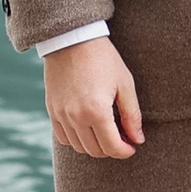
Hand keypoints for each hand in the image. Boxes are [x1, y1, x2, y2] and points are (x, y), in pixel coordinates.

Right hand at [46, 40, 143, 159]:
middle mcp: (76, 117)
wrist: (73, 39)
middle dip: (112, 149)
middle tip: (121, 138)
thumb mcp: (124, 84)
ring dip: (95, 146)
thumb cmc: (103, 59)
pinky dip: (77, 140)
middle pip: (96, 151)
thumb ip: (132, 115)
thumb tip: (138, 140)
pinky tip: (88, 128)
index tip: (132, 147)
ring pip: (79, 147)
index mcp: (97, 111)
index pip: (112, 147)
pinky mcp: (52, 110)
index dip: (125, 152)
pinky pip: (64, 138)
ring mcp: (61, 115)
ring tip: (106, 132)